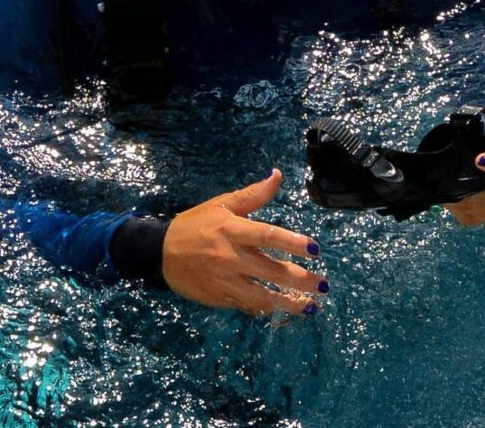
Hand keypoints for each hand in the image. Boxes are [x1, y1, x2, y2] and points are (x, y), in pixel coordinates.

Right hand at [161, 169, 326, 316]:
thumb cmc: (196, 224)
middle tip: (323, 284)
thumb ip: (253, 195)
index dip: (293, 243)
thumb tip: (277, 175)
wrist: (161, 252)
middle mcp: (231, 256)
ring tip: (311, 306)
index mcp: (232, 229)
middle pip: (272, 270)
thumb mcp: (222, 204)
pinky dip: (266, 309)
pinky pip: (248, 306)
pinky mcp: (220, 298)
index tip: (314, 249)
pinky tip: (281, 309)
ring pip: (264, 296)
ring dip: (289, 303)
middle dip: (300, 279)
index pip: (268, 235)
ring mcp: (225, 280)